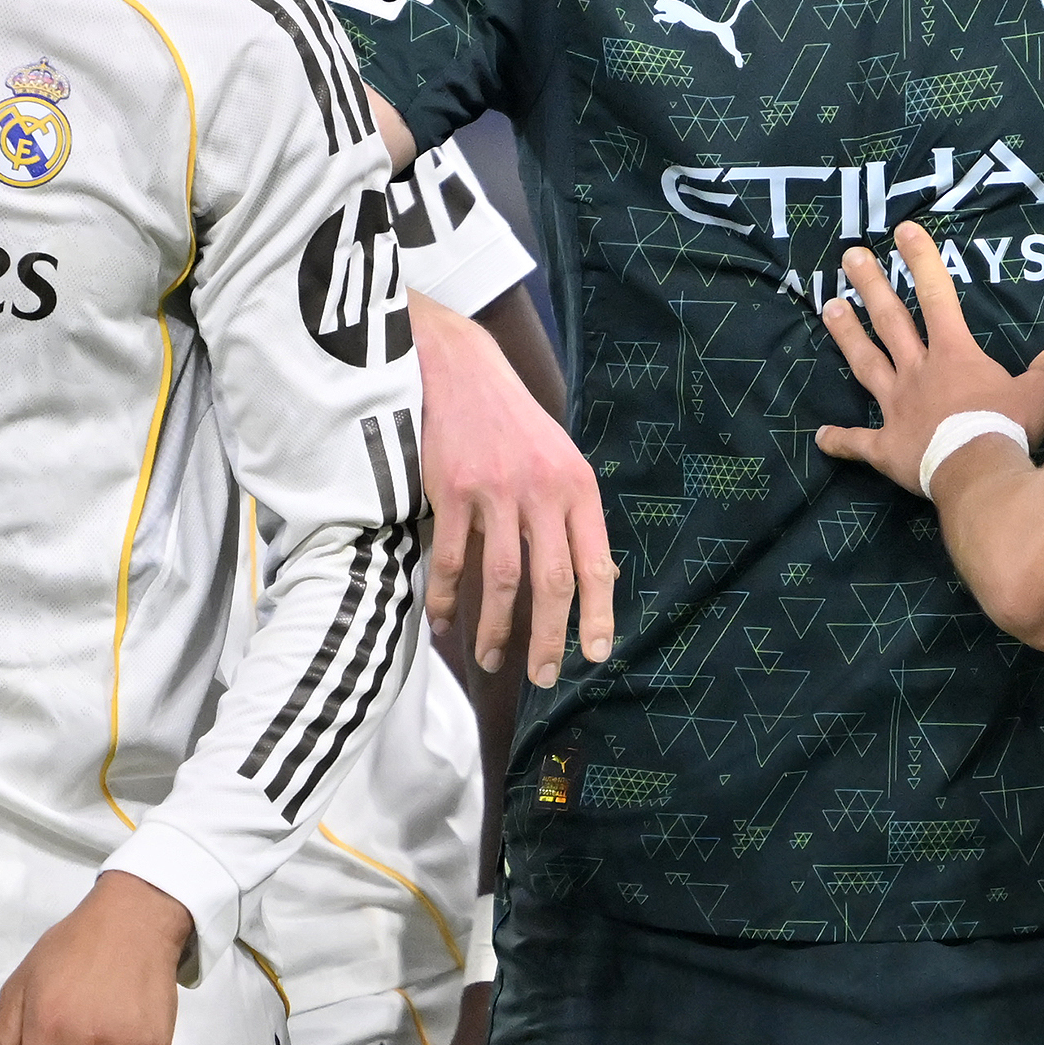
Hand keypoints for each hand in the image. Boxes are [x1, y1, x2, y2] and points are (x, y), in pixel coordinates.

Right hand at [414, 294, 617, 683]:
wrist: (460, 369)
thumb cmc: (514, 423)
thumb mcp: (560, 460)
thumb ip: (574, 515)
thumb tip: (598, 579)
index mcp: (577, 487)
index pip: (595, 562)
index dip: (598, 613)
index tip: (596, 654)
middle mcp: (542, 491)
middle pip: (552, 581)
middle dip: (548, 637)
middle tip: (542, 675)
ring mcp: (496, 492)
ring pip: (502, 578)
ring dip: (496, 628)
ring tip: (493, 658)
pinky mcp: (452, 491)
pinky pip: (451, 560)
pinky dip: (447, 599)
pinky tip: (445, 622)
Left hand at [811, 222, 1043, 493]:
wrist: (979, 473)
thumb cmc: (1008, 427)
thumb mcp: (1040, 394)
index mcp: (953, 354)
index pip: (937, 296)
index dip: (921, 261)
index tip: (902, 231)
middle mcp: (918, 373)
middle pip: (890, 321)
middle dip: (871, 285)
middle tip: (850, 257)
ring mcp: (897, 407)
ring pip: (866, 364)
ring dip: (846, 336)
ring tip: (828, 307)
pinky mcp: (886, 447)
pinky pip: (858, 444)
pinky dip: (840, 442)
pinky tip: (820, 438)